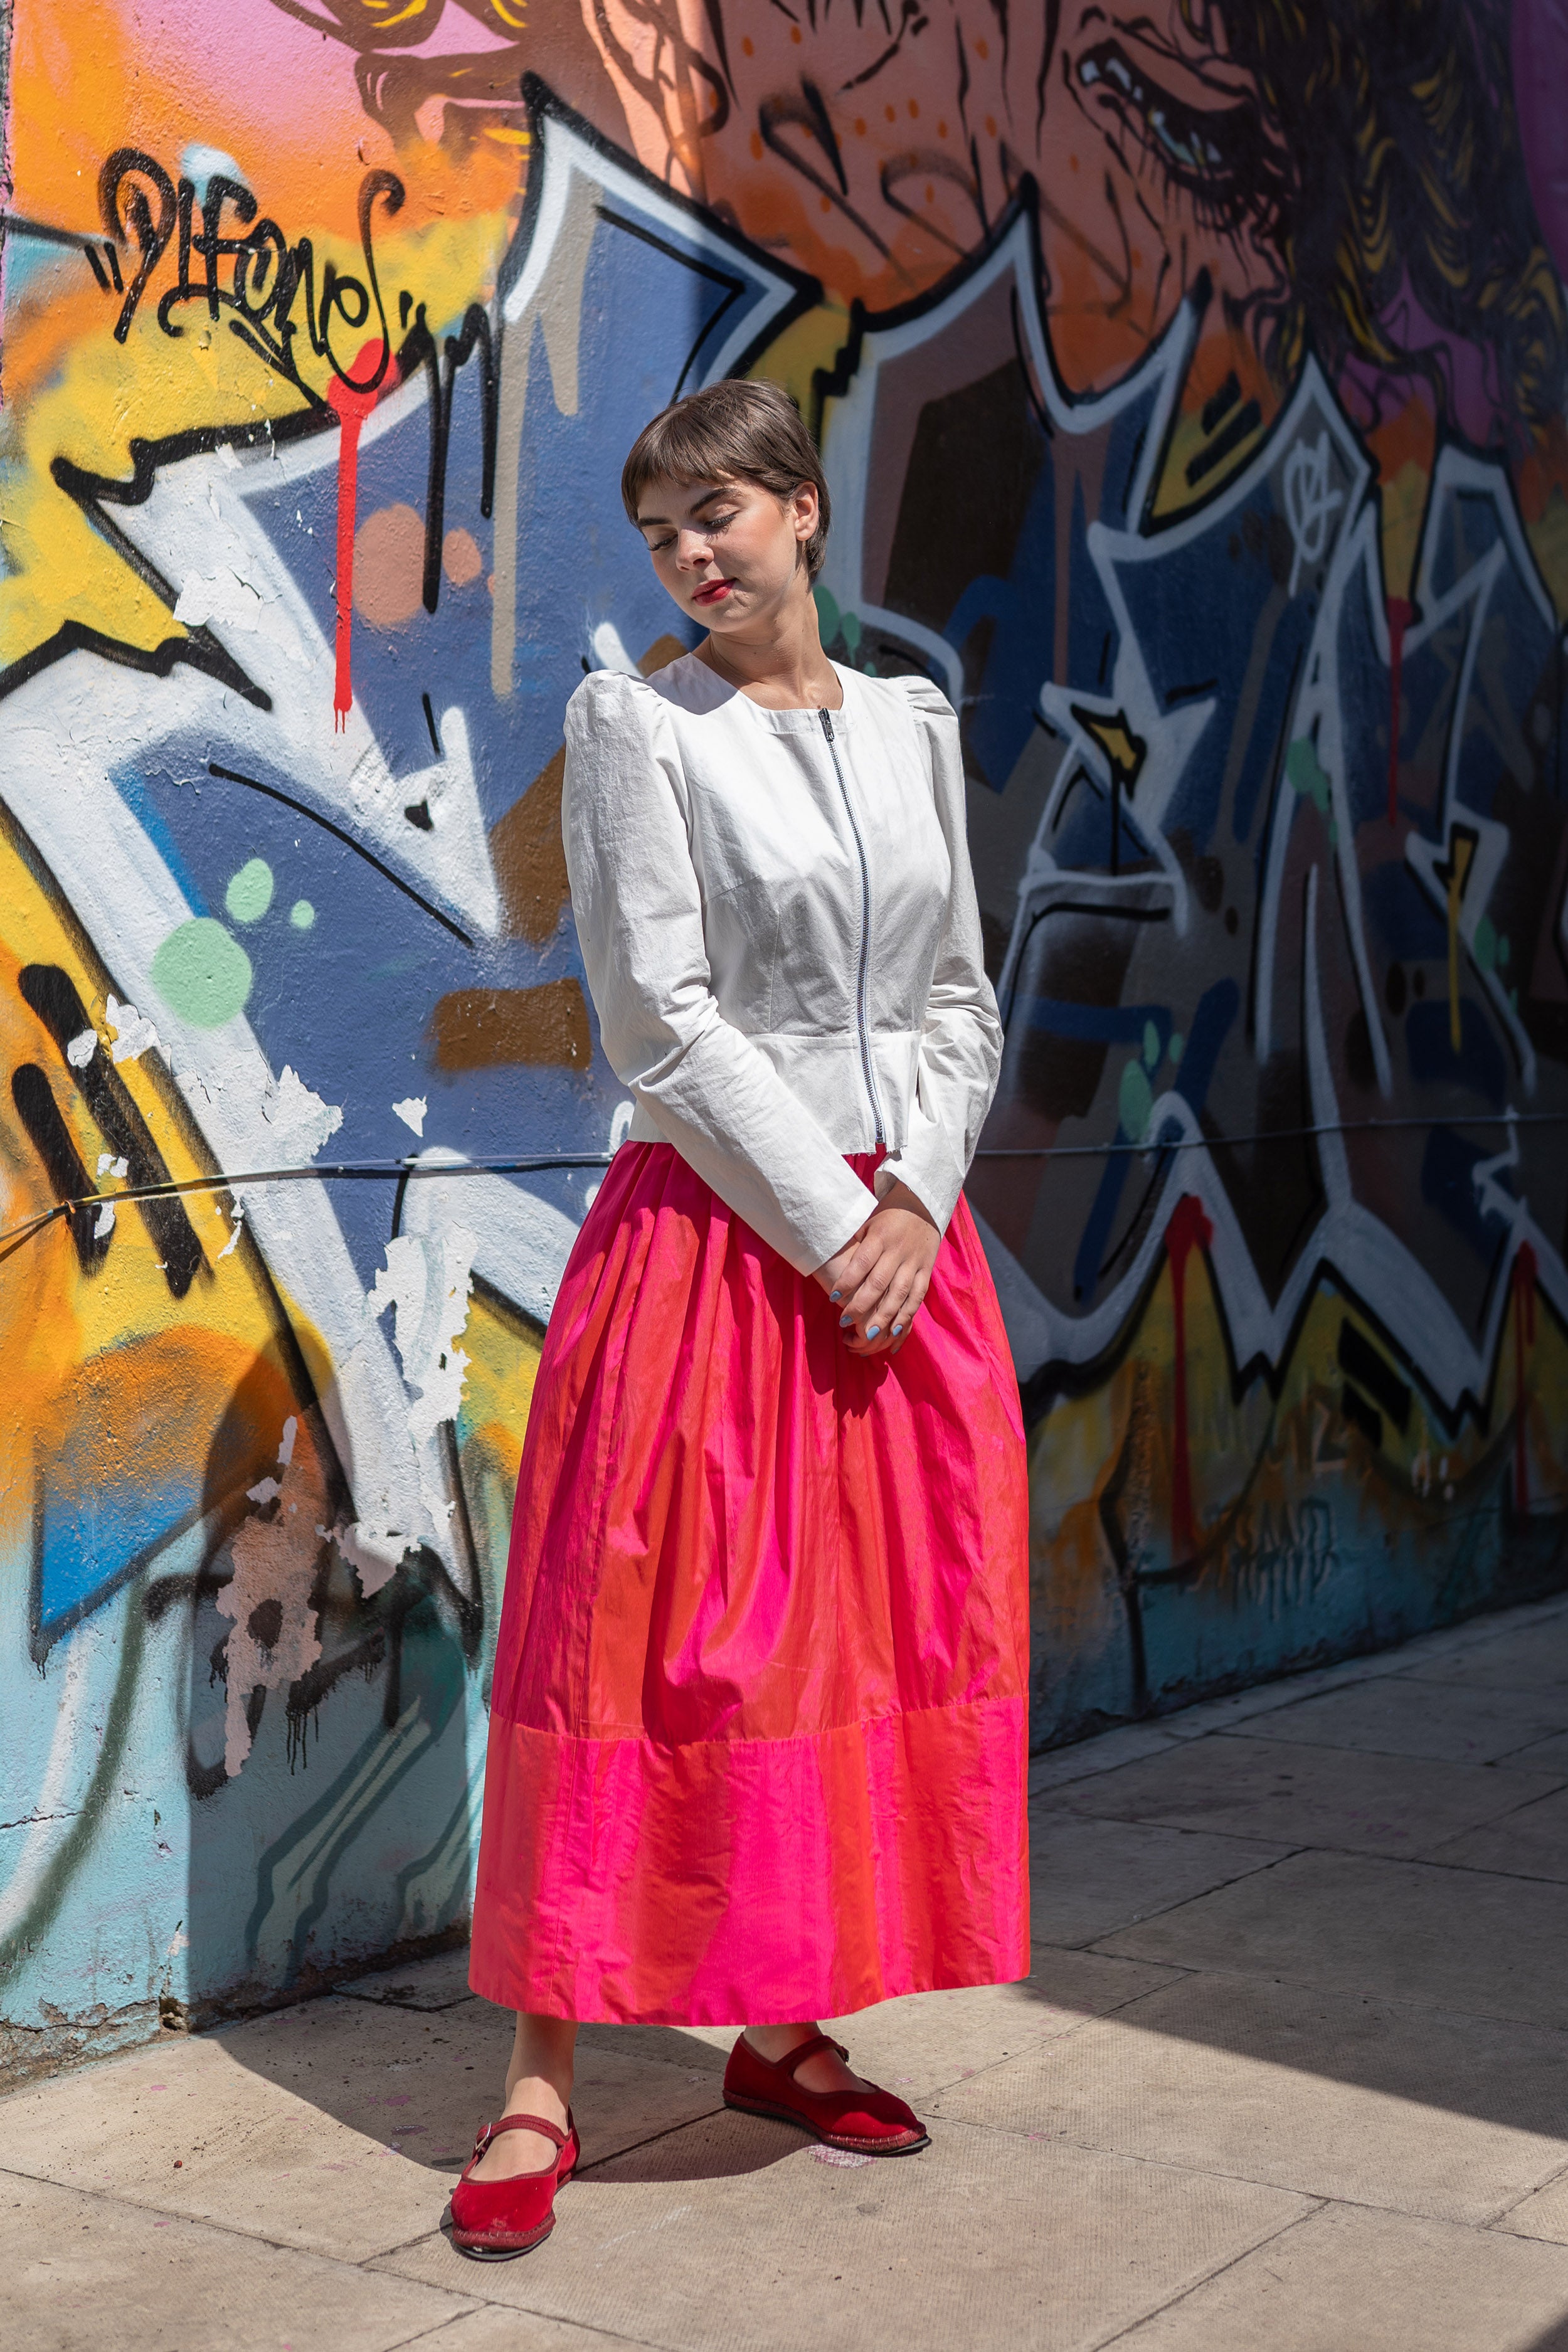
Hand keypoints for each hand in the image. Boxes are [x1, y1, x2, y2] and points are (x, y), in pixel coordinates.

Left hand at [813, 1179, 939, 1355]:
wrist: (924, 1203)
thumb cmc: (888, 1214)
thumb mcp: (868, 1221)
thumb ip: (855, 1242)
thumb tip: (827, 1254)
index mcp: (880, 1237)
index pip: (861, 1262)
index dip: (847, 1281)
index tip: (833, 1297)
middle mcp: (897, 1251)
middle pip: (879, 1282)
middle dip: (861, 1305)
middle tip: (844, 1321)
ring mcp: (914, 1262)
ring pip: (899, 1293)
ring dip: (884, 1316)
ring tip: (869, 1334)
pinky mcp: (926, 1270)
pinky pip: (917, 1295)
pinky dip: (907, 1314)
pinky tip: (896, 1331)